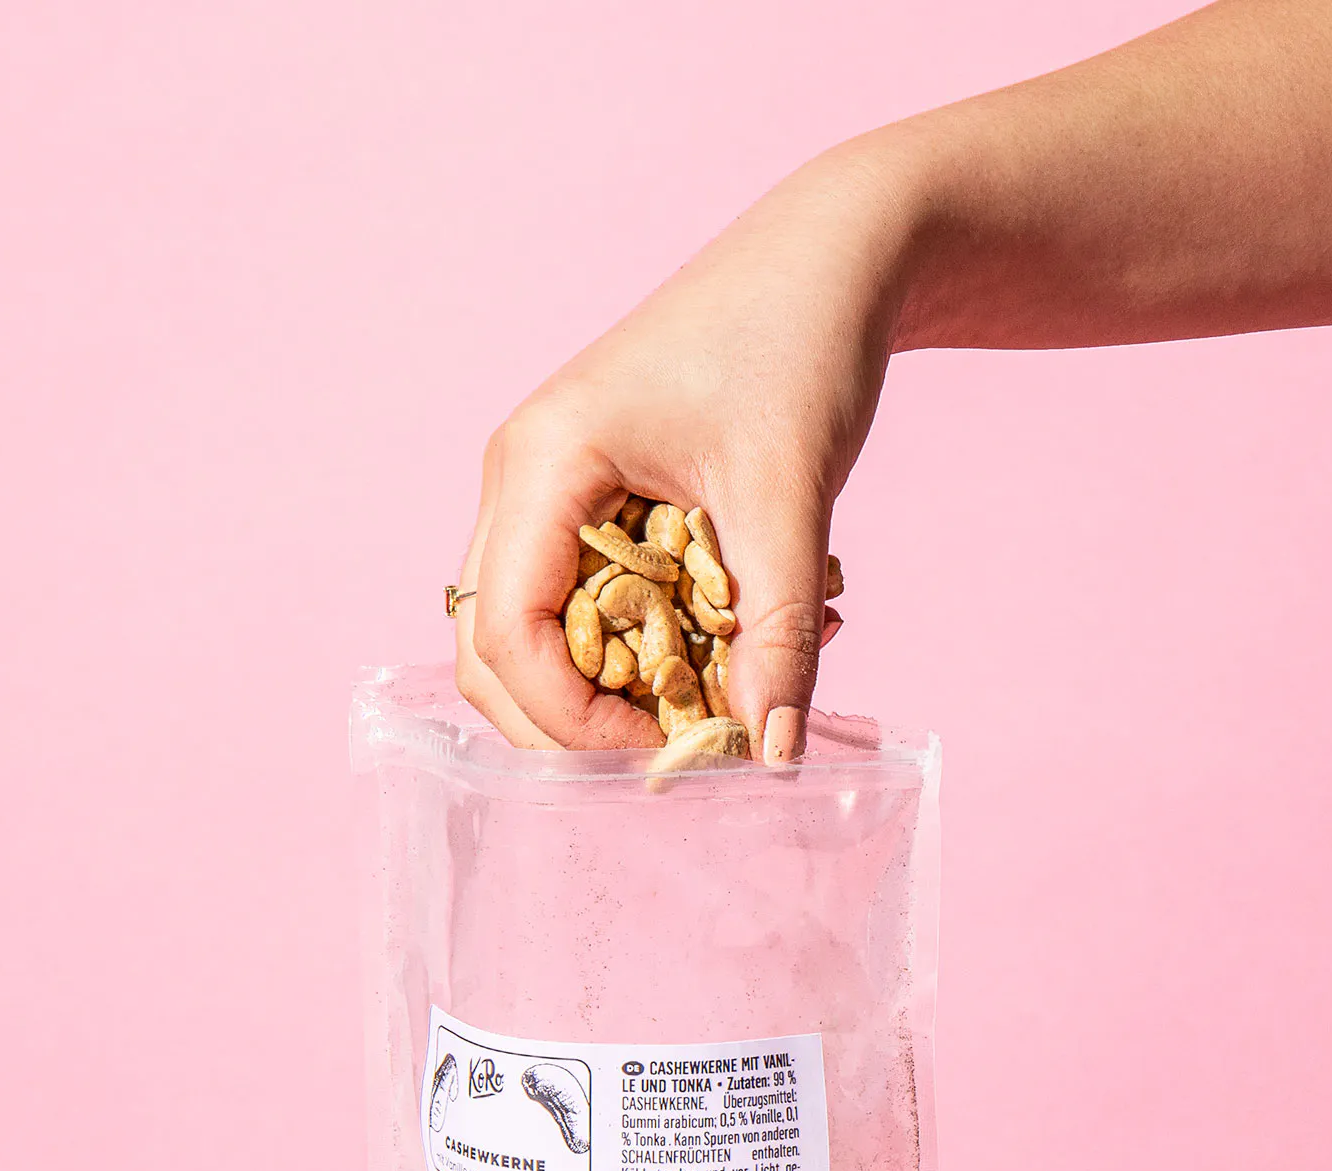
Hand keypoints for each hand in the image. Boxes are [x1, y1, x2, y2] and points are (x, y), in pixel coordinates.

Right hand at [453, 142, 915, 760]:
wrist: (835, 257)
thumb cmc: (797, 341)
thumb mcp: (789, 496)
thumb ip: (777, 631)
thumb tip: (769, 753)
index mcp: (542, 462)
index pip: (508, 634)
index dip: (572, 719)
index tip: (667, 752)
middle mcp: (525, 480)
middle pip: (495, 650)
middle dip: (573, 724)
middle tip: (676, 753)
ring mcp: (552, 492)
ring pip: (541, 637)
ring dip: (618, 690)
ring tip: (721, 694)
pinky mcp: (595, 503)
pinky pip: (593, 607)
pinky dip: (651, 649)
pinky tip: (737, 641)